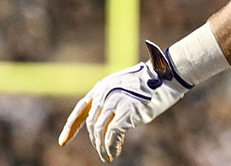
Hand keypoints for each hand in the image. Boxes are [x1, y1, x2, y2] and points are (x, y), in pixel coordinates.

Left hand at [58, 41, 190, 161]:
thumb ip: (114, 101)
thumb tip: (111, 127)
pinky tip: (115, 152)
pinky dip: (111, 146)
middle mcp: (105, 94)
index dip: (71, 127)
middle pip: (92, 123)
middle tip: (101, 151)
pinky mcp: (126, 112)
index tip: (63, 141)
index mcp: (103, 86)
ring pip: (99, 131)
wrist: (168, 74)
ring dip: (102, 147)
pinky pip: (112, 135)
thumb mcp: (127, 88)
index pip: (81, 109)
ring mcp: (114, 102)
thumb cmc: (153, 82)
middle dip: (94, 140)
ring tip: (107, 156)